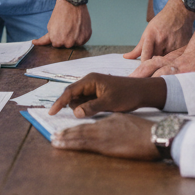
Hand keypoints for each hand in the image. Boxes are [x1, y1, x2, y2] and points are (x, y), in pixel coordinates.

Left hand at [32, 0, 91, 47]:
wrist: (72, 3)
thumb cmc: (59, 14)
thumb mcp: (50, 27)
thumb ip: (44, 39)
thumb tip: (34, 43)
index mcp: (57, 42)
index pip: (57, 45)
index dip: (57, 37)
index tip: (59, 29)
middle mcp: (68, 43)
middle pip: (66, 45)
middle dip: (65, 38)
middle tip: (66, 27)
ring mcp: (78, 40)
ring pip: (75, 43)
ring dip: (74, 37)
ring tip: (73, 26)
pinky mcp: (87, 36)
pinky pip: (83, 40)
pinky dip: (81, 35)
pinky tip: (79, 26)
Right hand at [48, 72, 165, 117]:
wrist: (143, 92)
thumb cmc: (127, 95)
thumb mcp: (109, 102)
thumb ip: (91, 107)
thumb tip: (75, 113)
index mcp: (90, 80)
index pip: (70, 91)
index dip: (59, 102)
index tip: (52, 112)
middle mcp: (90, 82)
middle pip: (72, 95)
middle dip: (72, 106)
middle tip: (83, 114)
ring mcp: (94, 87)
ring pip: (79, 99)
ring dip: (81, 108)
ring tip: (94, 112)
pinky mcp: (98, 93)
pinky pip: (86, 101)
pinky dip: (86, 108)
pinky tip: (94, 112)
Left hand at [51, 114, 160, 160]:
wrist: (154, 136)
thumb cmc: (146, 131)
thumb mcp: (128, 123)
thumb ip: (116, 125)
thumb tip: (110, 129)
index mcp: (109, 120)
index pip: (90, 123)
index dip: (78, 127)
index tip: (68, 130)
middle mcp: (103, 126)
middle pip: (81, 128)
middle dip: (67, 132)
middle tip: (55, 135)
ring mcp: (102, 135)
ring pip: (78, 135)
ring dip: (65, 138)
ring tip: (54, 140)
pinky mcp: (104, 145)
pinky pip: (82, 144)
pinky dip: (70, 143)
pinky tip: (62, 145)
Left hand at [131, 16, 194, 76]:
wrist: (180, 12)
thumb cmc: (161, 22)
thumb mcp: (148, 32)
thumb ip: (138, 48)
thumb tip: (125, 57)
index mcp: (152, 35)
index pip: (146, 54)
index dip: (143, 65)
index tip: (140, 75)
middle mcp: (162, 40)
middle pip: (156, 59)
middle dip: (152, 69)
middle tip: (147, 80)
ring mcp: (174, 43)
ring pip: (167, 61)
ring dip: (163, 67)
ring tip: (160, 75)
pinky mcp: (183, 46)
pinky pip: (177, 59)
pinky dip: (173, 63)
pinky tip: (171, 68)